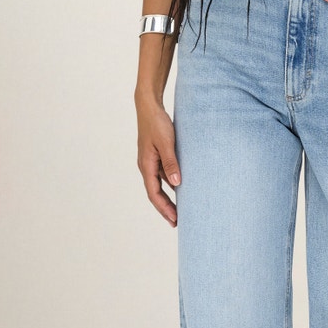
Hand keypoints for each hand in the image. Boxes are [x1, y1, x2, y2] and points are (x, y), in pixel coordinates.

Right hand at [136, 99, 181, 226]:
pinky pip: (163, 173)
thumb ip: (171, 163)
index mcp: (146, 166)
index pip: (154, 194)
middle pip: (155, 193)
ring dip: (169, 196)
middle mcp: (146, 166)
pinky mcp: (156, 154)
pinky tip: (181, 185)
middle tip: (177, 222)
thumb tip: (176, 184)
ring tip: (181, 207)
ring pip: (160, 184)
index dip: (164, 208)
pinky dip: (171, 182)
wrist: (149, 106)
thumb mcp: (166, 143)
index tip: (174, 220)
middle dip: (166, 208)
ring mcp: (150, 160)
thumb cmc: (156, 123)